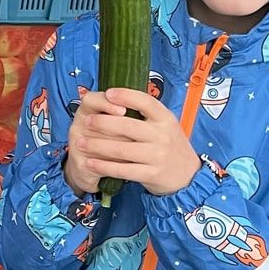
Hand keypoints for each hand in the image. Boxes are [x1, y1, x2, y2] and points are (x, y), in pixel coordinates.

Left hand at [67, 88, 200, 197]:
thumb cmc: (169, 145)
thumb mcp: (165, 125)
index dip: (126, 96)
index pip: (146, 102)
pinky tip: (90, 163)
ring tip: (80, 143)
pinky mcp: (151, 174)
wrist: (188, 176)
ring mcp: (157, 156)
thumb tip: (114, 95)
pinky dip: (103, 166)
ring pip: (121, 149)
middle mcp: (162, 135)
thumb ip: (146, 113)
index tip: (107, 93)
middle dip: (102, 123)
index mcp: (165, 118)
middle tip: (86, 121)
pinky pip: (122, 170)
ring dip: (96, 146)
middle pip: (127, 125)